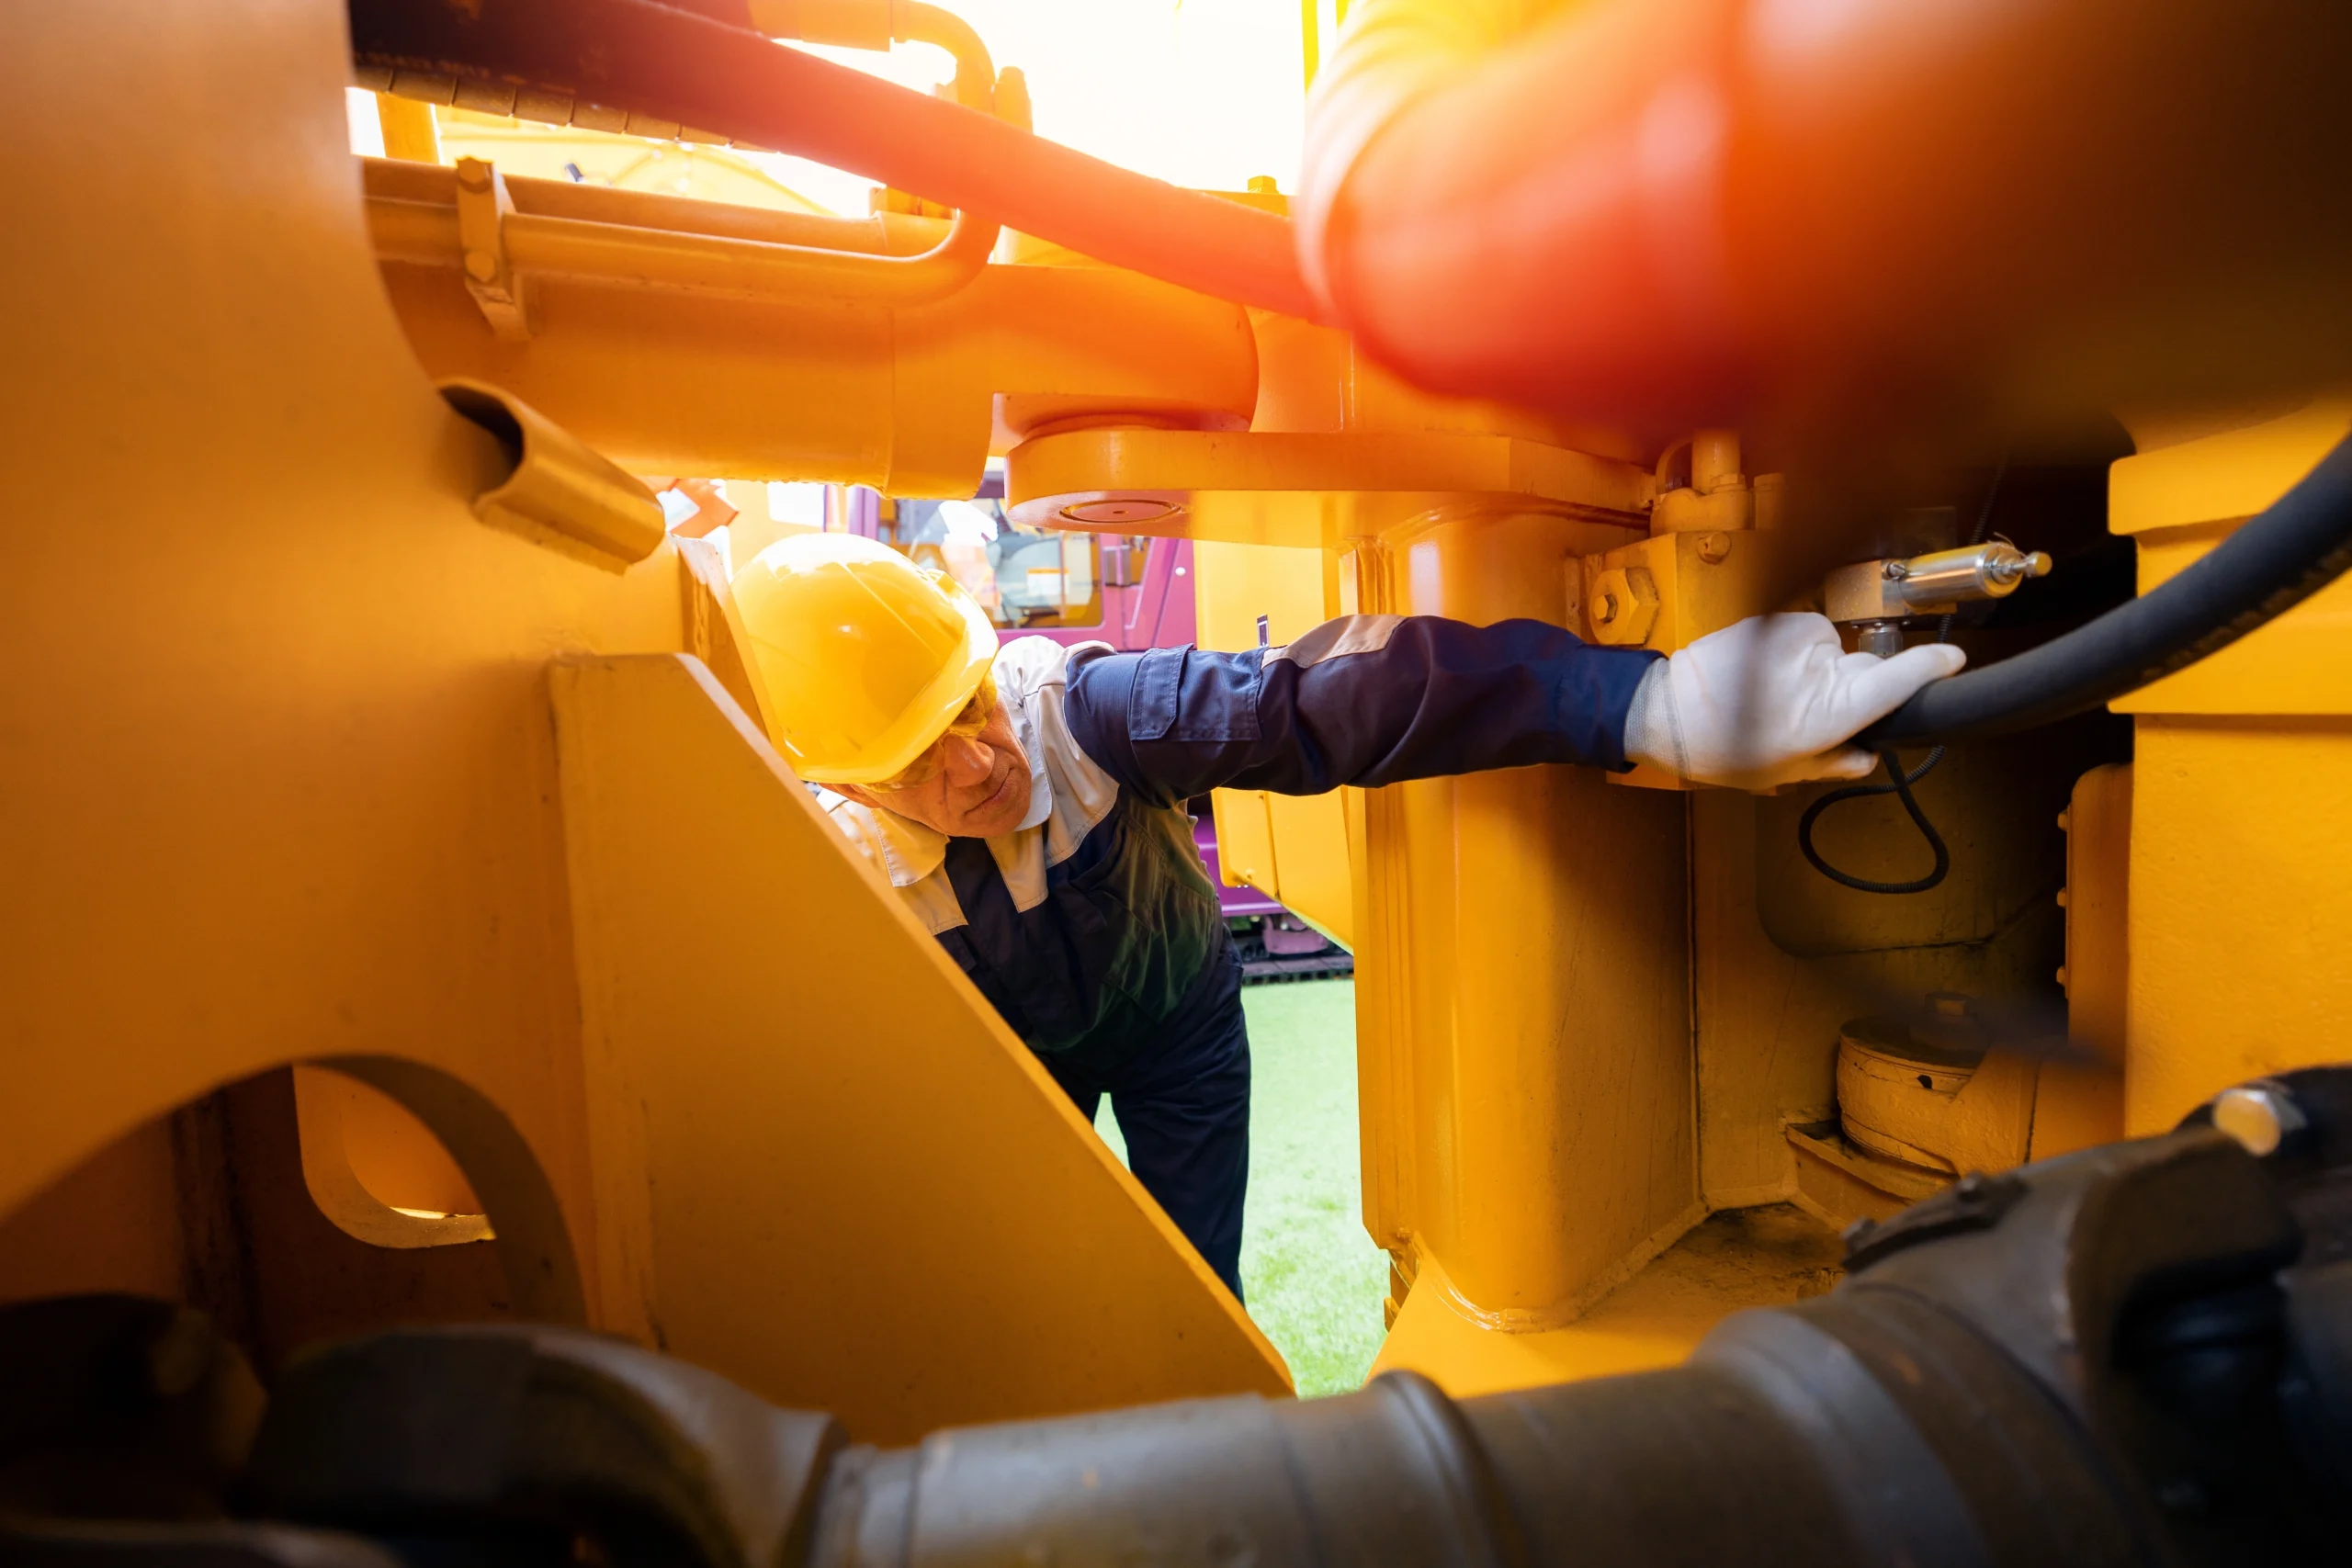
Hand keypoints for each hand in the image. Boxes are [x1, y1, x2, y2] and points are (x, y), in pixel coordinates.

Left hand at [1623, 613, 1965, 789]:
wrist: (1668, 711)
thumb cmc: (1724, 752)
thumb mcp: (1785, 772)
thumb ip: (1837, 763)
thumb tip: (1871, 754)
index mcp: (1830, 713)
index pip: (1894, 681)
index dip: (1928, 668)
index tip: (1952, 661)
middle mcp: (1820, 671)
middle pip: (1863, 671)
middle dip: (1849, 687)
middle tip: (1807, 709)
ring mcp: (1797, 640)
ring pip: (1830, 653)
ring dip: (1814, 669)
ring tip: (1773, 693)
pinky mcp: (1776, 620)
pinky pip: (1802, 636)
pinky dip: (1791, 652)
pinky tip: (1761, 673)